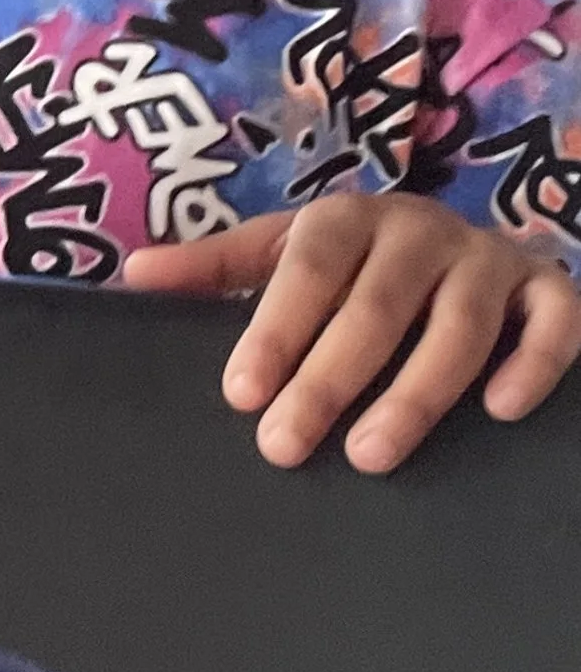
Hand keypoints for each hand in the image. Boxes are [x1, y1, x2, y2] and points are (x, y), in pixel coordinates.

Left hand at [122, 198, 580, 472]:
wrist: (457, 247)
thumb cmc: (352, 265)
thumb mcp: (282, 256)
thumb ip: (215, 268)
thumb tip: (133, 273)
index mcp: (349, 218)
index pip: (308, 267)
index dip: (275, 327)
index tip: (240, 393)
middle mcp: (422, 230)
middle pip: (377, 305)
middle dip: (329, 378)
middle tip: (286, 444)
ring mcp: (489, 260)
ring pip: (460, 325)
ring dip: (418, 390)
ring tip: (371, 453)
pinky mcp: (547, 290)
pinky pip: (555, 322)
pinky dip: (535, 363)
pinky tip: (501, 412)